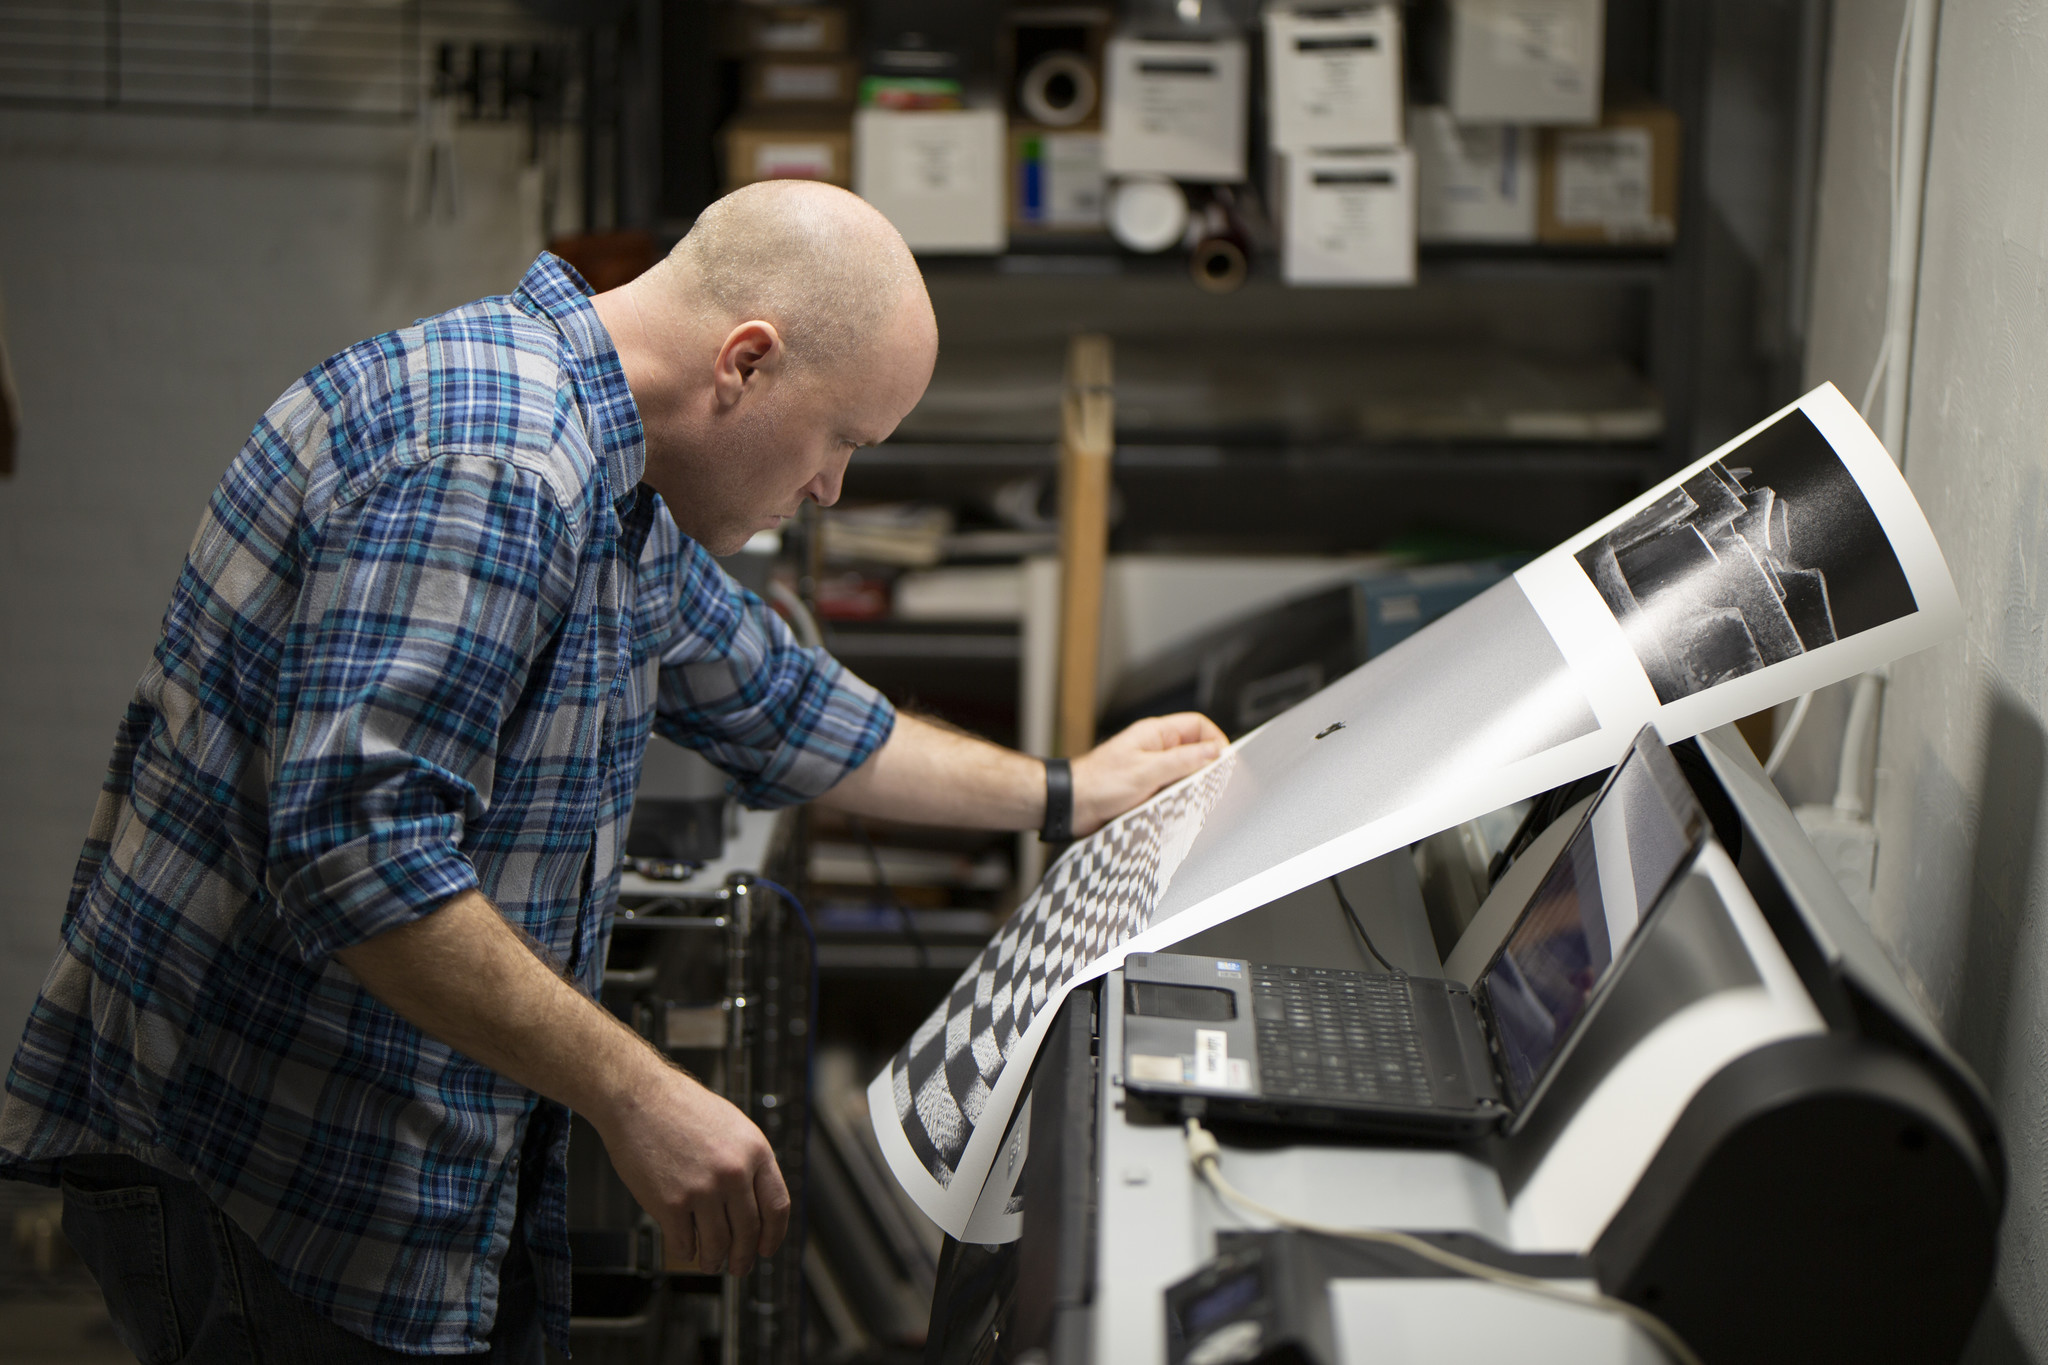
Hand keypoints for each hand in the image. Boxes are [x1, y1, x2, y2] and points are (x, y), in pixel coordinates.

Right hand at [594, 1063, 790, 1276]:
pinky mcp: (670, 1203)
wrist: (638, 1098)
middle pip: (749, 1232)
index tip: (766, 1249)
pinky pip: (685, 1243)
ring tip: (711, 1263)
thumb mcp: (733, 1127)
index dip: (774, 1236)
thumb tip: (757, 1204)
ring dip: (715, 1261)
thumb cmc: (682, 1109)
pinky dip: (687, 1252)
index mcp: (755, 1151)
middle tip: (739, 1267)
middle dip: (744, 1258)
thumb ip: (748, 1163)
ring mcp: (702, 1189)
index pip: (777, 1207)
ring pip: (718, 1245)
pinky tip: (687, 1249)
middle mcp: (733, 1172)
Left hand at [1070, 712, 1227, 835]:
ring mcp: (1152, 770)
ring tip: (1188, 799)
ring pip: (1185, 774)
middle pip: (1195, 751)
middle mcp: (1156, 749)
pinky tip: (1174, 809)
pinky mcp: (1148, 790)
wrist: (1072, 805)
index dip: (1215, 740)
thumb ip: (1182, 761)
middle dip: (1205, 767)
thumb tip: (1213, 752)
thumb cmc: (1098, 783)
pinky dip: (1178, 800)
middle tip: (1211, 784)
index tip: (1224, 761)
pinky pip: (1172, 792)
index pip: (1198, 726)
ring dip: (1190, 787)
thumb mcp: (1146, 771)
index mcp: (1155, 734)